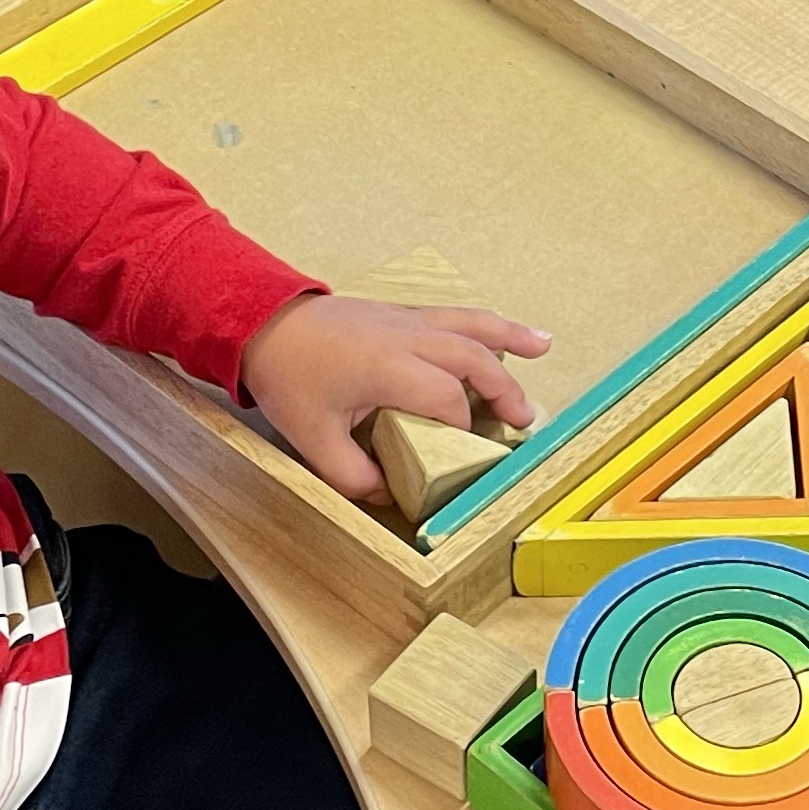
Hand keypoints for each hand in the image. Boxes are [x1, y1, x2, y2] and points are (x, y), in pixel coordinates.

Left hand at [240, 295, 548, 505]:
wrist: (264, 324)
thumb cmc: (289, 377)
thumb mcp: (313, 440)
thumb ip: (354, 476)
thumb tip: (392, 495)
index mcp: (388, 367)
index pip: (447, 398)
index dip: (463, 428)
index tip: (461, 455)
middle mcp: (407, 337)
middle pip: (473, 358)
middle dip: (504, 390)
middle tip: (523, 422)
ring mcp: (408, 320)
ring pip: (471, 325)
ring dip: (510, 339)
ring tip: (544, 348)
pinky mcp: (405, 314)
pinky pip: (457, 316)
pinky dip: (489, 324)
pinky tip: (512, 332)